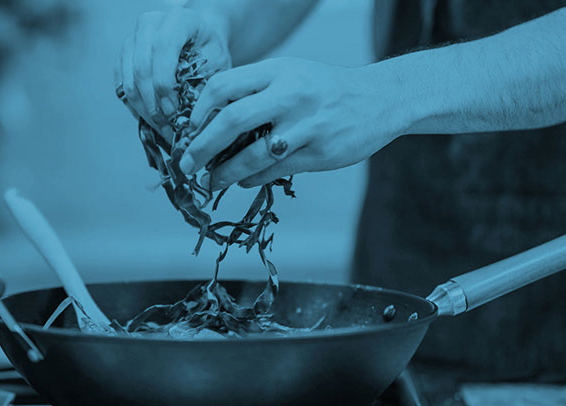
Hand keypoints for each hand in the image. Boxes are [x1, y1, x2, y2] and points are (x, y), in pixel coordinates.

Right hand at [114, 7, 231, 136]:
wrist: (199, 42)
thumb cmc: (210, 53)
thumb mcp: (218, 64)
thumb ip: (206, 84)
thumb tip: (191, 119)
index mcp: (179, 19)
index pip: (163, 47)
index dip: (164, 82)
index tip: (172, 111)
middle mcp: (150, 23)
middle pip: (141, 66)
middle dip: (153, 103)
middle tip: (166, 127)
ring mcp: (133, 39)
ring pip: (128, 79)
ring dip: (143, 109)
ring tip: (160, 128)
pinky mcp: (123, 56)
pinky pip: (121, 86)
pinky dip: (134, 106)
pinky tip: (150, 119)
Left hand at [179, 57, 412, 189]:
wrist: (379, 100)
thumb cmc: (324, 89)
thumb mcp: (290, 74)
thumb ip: (255, 90)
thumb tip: (209, 120)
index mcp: (277, 71)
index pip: (223, 86)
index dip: (198, 111)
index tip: (187, 130)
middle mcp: (290, 95)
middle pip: (231, 120)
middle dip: (201, 146)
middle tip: (186, 164)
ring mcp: (306, 125)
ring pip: (252, 154)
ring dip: (225, 172)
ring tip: (211, 181)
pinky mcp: (319, 152)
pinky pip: (275, 170)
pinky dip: (252, 178)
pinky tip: (243, 181)